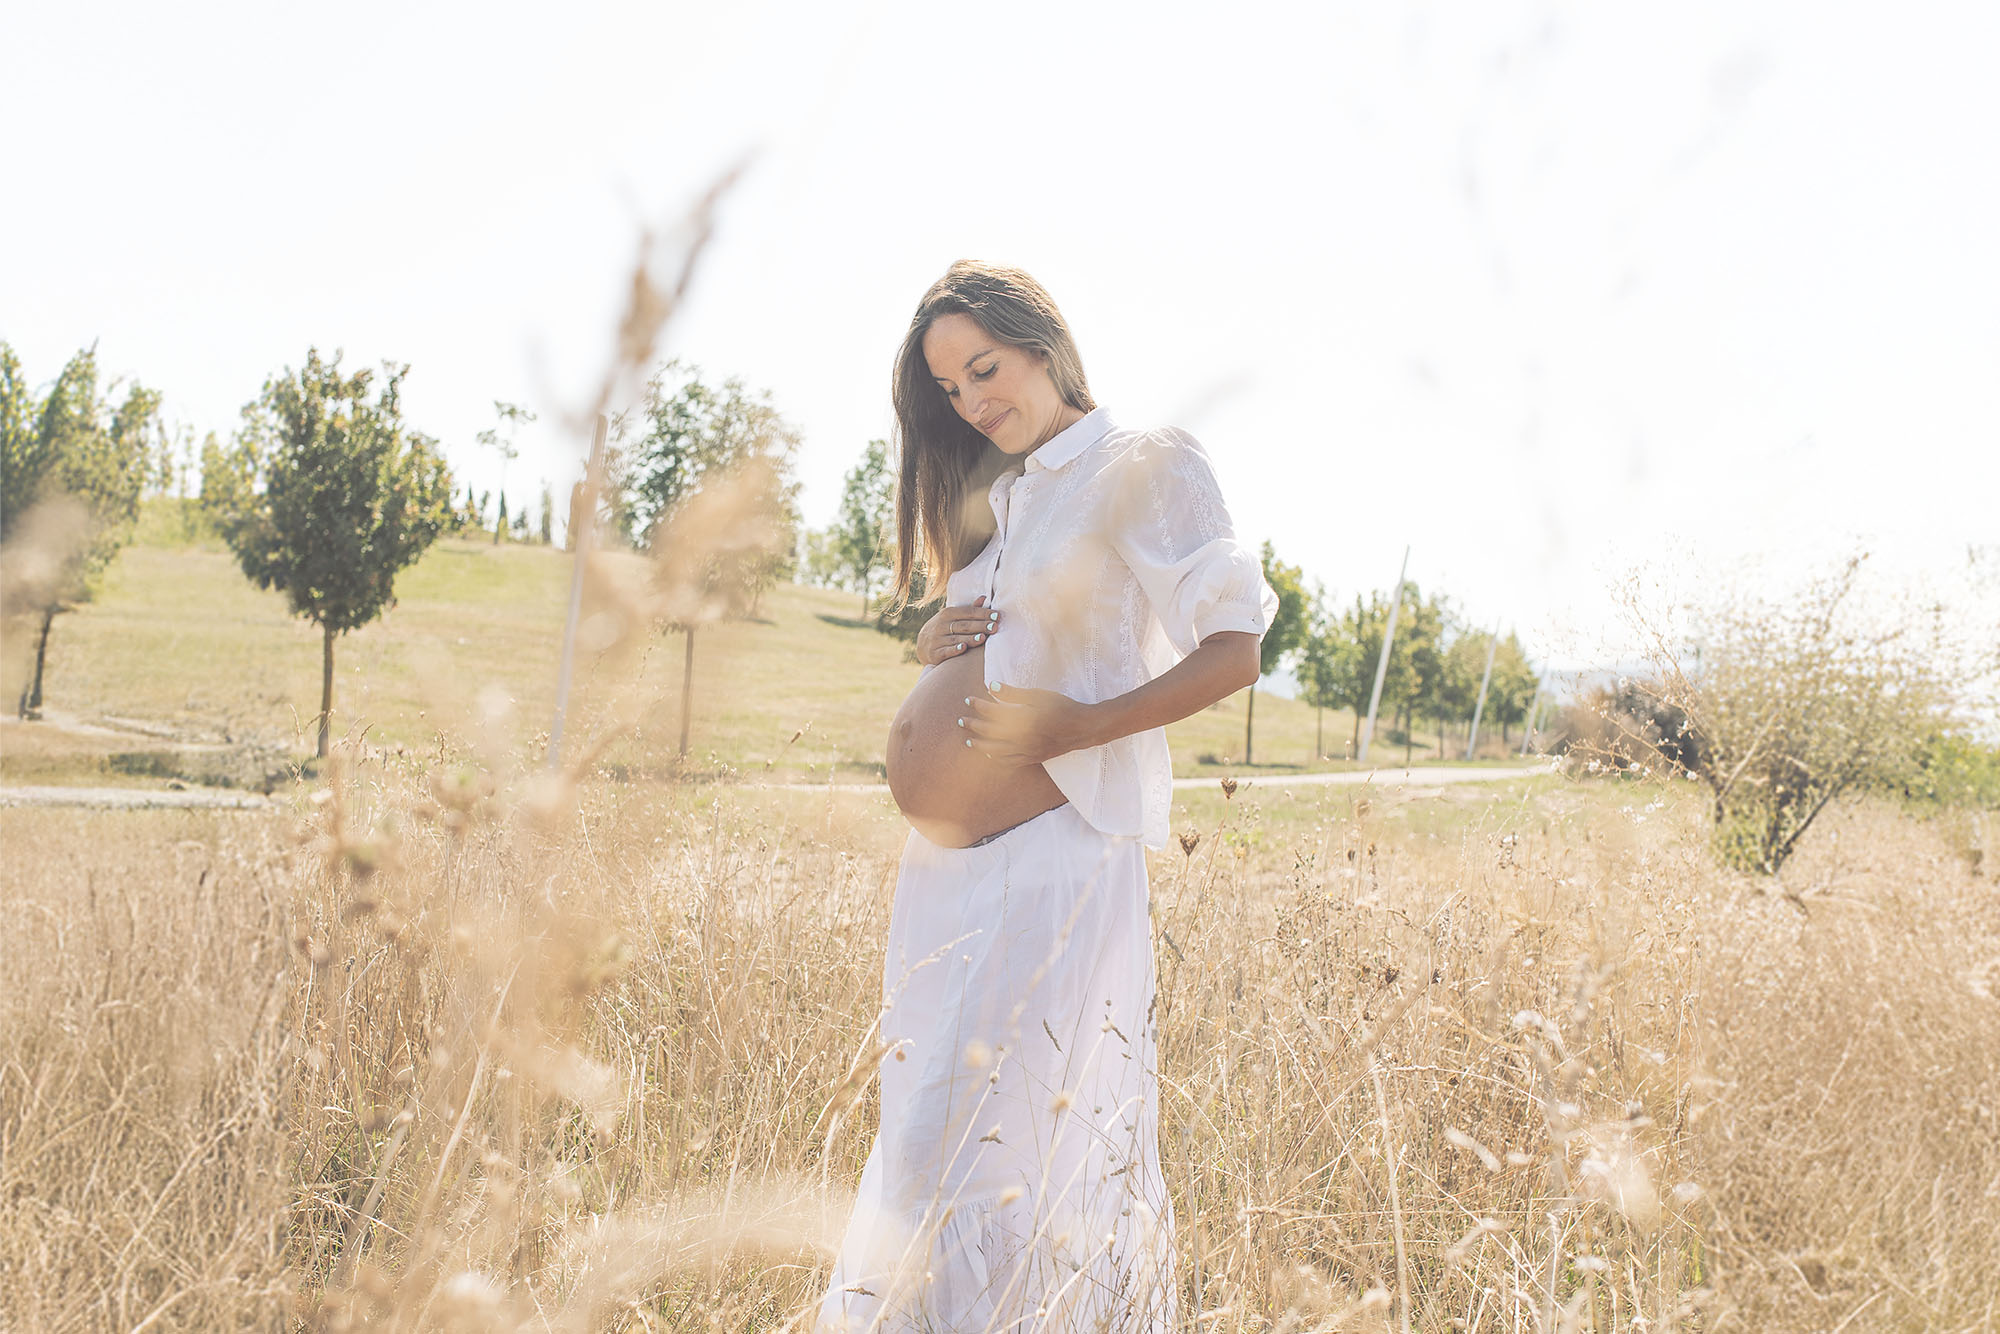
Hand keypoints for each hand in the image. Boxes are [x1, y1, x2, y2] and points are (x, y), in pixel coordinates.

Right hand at [916, 595, 1000, 665]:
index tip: (997, 616)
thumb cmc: (945, 629)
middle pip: (964, 625)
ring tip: (983, 638)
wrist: (922, 645)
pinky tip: (964, 648)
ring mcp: (937, 639)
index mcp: (947, 614)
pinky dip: (954, 650)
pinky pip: (946, 651)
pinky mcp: (934, 653)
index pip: (968, 612)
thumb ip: (969, 610)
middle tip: (995, 627)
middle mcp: (941, 625)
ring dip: (970, 638)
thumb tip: (984, 598)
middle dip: (980, 626)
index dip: (982, 614)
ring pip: (956, 638)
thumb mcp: (953, 617)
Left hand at [962, 682, 1100, 764]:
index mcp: (1022, 718)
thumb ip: (1013, 693)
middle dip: (973, 725)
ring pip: (996, 750)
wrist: (1082, 727)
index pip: (992, 712)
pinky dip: (996, 758)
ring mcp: (1026, 750)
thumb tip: (990, 686)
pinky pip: (1009, 762)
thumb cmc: (1062, 706)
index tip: (968, 699)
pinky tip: (989, 754)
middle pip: (990, 732)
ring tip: (968, 740)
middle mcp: (1022, 736)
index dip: (978, 705)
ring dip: (980, 744)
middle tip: (961, 720)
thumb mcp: (1038, 695)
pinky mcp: (1032, 758)